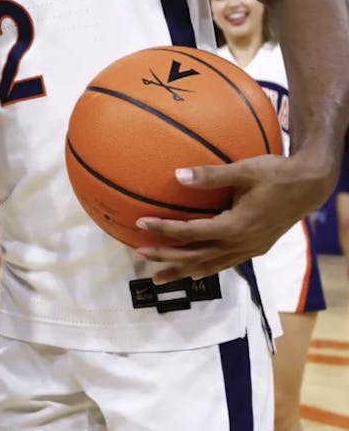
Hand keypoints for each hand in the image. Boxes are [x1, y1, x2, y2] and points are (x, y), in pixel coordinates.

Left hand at [133, 152, 333, 283]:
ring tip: (158, 278)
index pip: (191, 232)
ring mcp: (250, 248)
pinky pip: (225, 264)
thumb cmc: (277, 174)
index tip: (139, 225)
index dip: (164, 230)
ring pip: (210, 265)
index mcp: (236, 226)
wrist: (310, 186)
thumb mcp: (244, 170)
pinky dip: (206, 269)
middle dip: (166, 258)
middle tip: (139, 257)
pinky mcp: (256, 248)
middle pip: (196, 256)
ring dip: (182, 271)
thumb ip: (210, 175)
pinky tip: (194, 273)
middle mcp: (241, 243)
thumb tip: (177, 174)